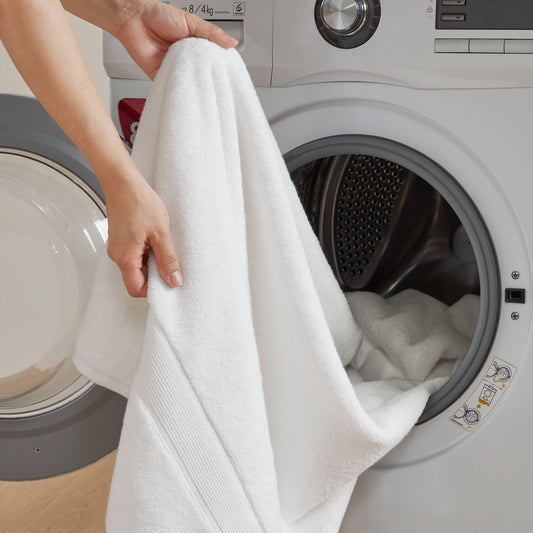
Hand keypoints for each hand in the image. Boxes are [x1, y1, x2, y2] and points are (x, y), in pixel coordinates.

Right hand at [105, 172, 181, 297]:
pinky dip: (147, 253)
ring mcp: (118, 247)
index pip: (136, 289)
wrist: (123, 182)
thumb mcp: (161, 234)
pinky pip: (134, 254)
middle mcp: (118, 255)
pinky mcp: (121, 239)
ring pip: (136, 266)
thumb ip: (168, 260)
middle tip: (170, 264)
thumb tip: (174, 280)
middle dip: (154, 276)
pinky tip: (157, 241)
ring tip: (164, 248)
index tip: (169, 282)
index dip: (153, 290)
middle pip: (136, 279)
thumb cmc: (139, 202)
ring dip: (151, 263)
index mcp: (125, 258)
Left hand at [116, 0, 237, 79]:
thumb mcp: (192, 22)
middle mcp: (186, 58)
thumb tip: (232, 42)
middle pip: (201, 73)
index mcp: (195, 45)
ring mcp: (174, 68)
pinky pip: (173, 86)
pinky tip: (186, 90)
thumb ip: (212, 33)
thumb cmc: (159, 15)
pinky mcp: (162, 76)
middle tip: (218, 85)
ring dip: (194, 84)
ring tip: (204, 89)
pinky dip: (178, 89)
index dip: (220, 67)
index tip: (230, 75)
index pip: (212, 60)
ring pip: (188, 81)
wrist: (134, 19)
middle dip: (208, 79)